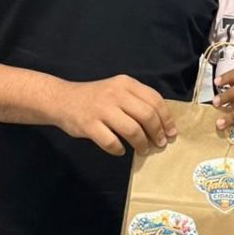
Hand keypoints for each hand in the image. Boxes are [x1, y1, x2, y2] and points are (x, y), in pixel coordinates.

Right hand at [54, 75, 176, 155]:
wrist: (62, 99)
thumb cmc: (96, 97)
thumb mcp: (117, 90)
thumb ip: (137, 101)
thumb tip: (162, 124)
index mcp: (126, 83)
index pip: (155, 100)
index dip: (166, 119)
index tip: (171, 132)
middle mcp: (115, 94)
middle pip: (147, 116)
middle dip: (157, 133)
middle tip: (160, 144)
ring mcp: (101, 109)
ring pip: (132, 130)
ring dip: (142, 143)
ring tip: (143, 150)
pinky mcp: (89, 125)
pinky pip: (111, 142)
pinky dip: (119, 149)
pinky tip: (121, 150)